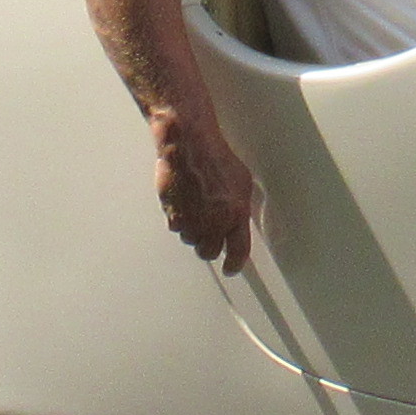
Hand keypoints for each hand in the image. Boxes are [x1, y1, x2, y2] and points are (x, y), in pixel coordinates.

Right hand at [151, 109, 260, 273]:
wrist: (189, 146)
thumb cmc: (216, 158)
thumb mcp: (242, 182)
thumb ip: (240, 208)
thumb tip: (239, 222)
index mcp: (236, 214)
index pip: (238, 251)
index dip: (234, 264)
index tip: (231, 268)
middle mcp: (214, 222)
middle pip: (210, 251)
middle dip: (211, 246)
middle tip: (210, 235)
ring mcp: (192, 220)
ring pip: (192, 240)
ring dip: (194, 231)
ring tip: (197, 210)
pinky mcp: (173, 214)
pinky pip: (176, 228)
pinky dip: (179, 221)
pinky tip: (184, 204)